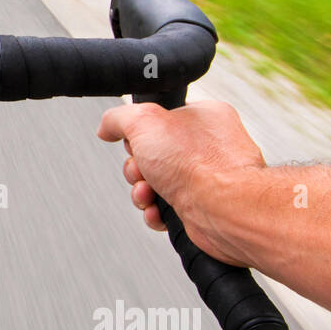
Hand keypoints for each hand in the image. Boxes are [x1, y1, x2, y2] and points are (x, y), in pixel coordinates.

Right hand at [96, 100, 264, 265]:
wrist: (224, 210)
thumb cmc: (201, 165)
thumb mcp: (144, 122)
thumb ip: (118, 118)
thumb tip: (106, 127)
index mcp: (202, 117)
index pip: (158, 120)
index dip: (139, 133)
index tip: (135, 141)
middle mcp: (207, 147)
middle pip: (151, 155)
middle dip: (137, 168)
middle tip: (143, 170)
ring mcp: (205, 178)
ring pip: (155, 184)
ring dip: (143, 192)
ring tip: (150, 193)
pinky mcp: (201, 207)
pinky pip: (166, 209)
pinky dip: (156, 212)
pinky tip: (159, 211)